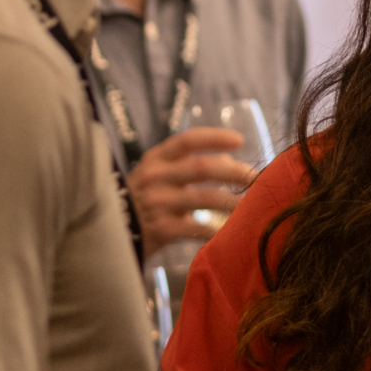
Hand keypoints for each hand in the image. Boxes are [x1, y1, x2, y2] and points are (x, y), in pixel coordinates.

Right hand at [130, 128, 254, 253]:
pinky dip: (218, 230)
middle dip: (234, 171)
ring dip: (234, 202)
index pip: (187, 140)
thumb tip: (231, 163)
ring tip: (253, 205)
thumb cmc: (143, 198)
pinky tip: (232, 232)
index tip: (240, 140)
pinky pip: (199, 228)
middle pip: (202, 168)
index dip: (215, 137)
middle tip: (255, 177)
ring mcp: (158, 203)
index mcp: (155, 159)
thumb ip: (188, 166)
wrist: (114, 232)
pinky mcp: (162, 229)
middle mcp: (155, 177)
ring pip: (206, 198)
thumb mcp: (157, 175)